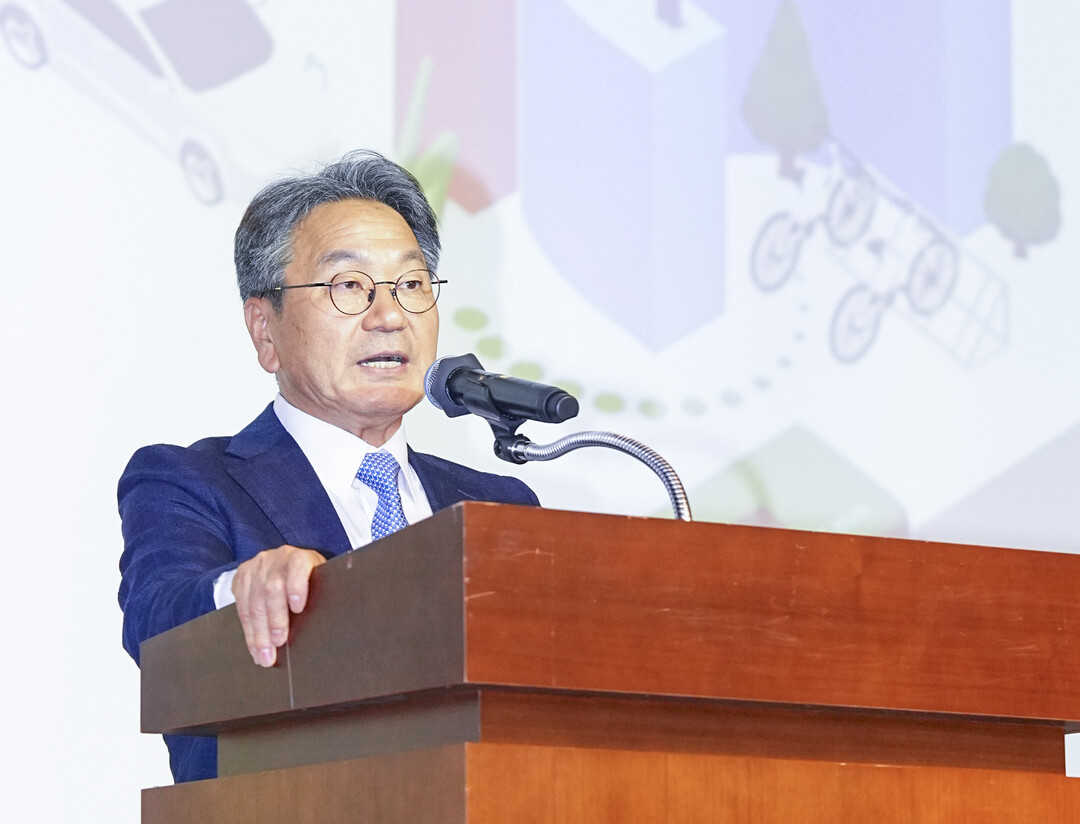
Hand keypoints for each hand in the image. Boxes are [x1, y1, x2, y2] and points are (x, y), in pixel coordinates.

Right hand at [232, 545, 325, 666]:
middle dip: (274, 621)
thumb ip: (316, 596)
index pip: (298, 568)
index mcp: (300, 558)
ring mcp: (257, 566)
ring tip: (264, 655)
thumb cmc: (308, 579)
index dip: (297, 587)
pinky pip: (241, 607)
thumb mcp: (318, 581)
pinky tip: (254, 647)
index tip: (299, 608)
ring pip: (254, 601)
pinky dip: (248, 631)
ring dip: (258, 633)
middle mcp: (277, 559)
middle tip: (278, 644)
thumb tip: (319, 628)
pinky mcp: (242, 576)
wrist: (287, 563)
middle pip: (272, 589)